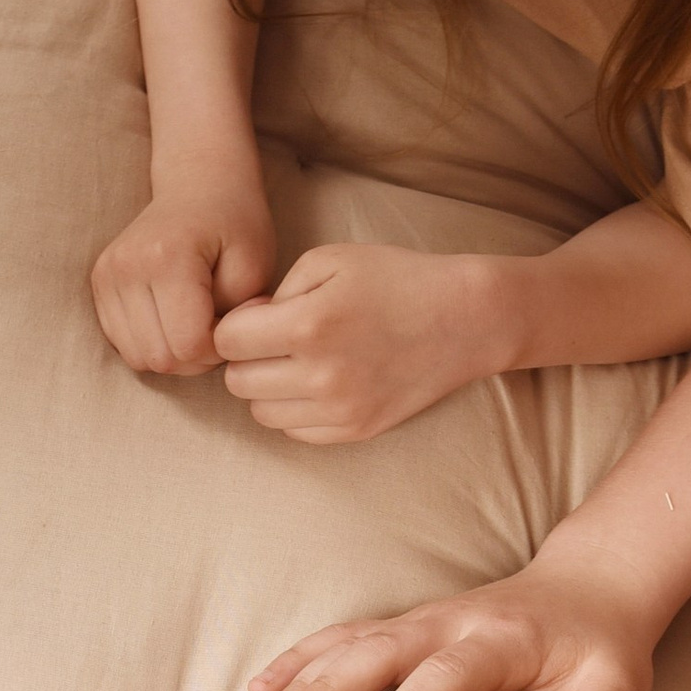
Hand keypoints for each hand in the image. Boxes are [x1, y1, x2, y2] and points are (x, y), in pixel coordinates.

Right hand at [92, 156, 278, 375]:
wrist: (197, 185)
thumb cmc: (234, 225)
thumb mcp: (254, 268)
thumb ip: (236, 318)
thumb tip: (210, 352)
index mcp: (166, 258)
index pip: (188, 345)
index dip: (218, 348)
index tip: (233, 321)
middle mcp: (126, 267)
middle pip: (161, 358)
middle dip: (196, 356)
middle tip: (216, 324)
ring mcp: (106, 276)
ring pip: (139, 358)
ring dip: (173, 353)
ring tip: (195, 322)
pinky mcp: (99, 284)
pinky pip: (125, 346)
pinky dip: (153, 343)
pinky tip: (173, 319)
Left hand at [213, 242, 519, 442]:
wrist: (464, 319)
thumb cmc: (396, 280)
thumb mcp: (330, 259)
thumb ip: (277, 291)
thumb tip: (249, 327)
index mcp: (308, 325)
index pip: (226, 341)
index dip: (235, 325)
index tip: (260, 316)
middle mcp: (320, 375)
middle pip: (238, 382)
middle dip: (247, 358)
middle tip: (275, 340)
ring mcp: (340, 409)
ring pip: (261, 413)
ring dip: (267, 388)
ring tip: (297, 362)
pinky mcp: (356, 430)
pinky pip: (296, 431)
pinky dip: (295, 410)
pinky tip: (318, 383)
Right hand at [250, 558, 659, 690]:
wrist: (591, 588)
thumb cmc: (602, 651)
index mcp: (499, 642)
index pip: (446, 676)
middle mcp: (450, 623)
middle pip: (378, 652)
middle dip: (325, 689)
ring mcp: (423, 619)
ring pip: (351, 641)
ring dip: (302, 674)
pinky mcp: (407, 626)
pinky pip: (346, 637)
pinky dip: (304, 657)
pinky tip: (264, 685)